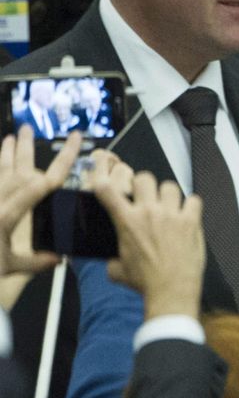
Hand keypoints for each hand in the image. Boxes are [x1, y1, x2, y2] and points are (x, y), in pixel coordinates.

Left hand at [0, 126, 80, 275]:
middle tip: (27, 129)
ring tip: (9, 138)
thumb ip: (34, 261)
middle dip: (25, 148)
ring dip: (5, 154)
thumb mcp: (9, 268)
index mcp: (6, 217)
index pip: (42, 184)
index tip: (73, 142)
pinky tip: (0, 165)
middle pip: (16, 169)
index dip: (62, 161)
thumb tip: (58, 258)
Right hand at [94, 169, 204, 320]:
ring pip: (170, 186)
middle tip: (147, 198)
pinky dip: (191, 206)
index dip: (105, 181)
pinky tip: (188, 216)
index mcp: (127, 221)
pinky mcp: (191, 222)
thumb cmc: (145, 282)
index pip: (107, 189)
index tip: (109, 183)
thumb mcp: (117, 270)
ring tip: (169, 208)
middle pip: (144, 178)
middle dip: (144, 186)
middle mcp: (149, 213)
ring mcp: (172, 216)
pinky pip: (194, 200)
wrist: (171, 291)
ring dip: (168, 195)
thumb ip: (111, 258)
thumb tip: (111, 259)